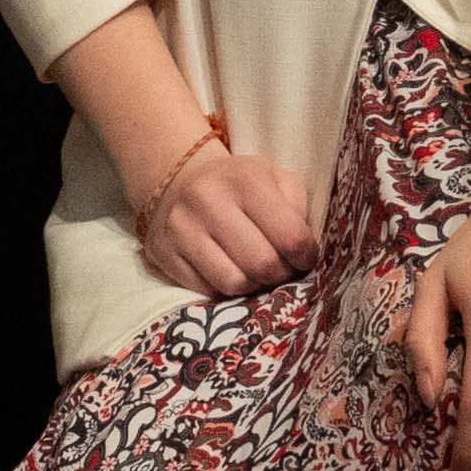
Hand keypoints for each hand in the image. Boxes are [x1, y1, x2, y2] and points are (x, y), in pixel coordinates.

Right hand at [123, 132, 320, 305]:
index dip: (306, 256)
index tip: (304, 257)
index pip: (291, 237)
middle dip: (280, 274)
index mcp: (245, 180)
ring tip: (254, 271)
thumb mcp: (275, 179)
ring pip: (234, 283)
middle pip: (263, 265)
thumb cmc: (239, 186)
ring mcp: (181, 228)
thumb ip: (298, 207)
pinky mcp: (164, 252)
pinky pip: (206, 291)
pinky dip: (224, 289)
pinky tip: (228, 270)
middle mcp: (208, 200)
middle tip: (280, 267)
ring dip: (253, 285)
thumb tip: (305, 250)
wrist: (178, 182)